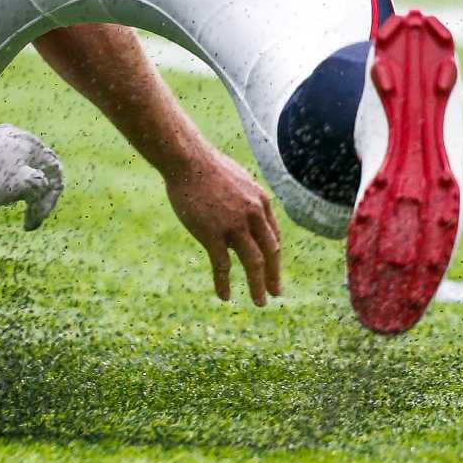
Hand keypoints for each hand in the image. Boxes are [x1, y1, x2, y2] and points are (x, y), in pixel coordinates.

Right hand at [163, 152, 281, 305]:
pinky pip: (222, 265)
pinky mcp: (212, 234)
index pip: (273, 235)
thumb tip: (247, 209)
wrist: (187, 160)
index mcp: (260, 201)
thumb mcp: (237, 179)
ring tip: (260, 302)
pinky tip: (225, 296)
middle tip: (275, 292)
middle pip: (270, 252)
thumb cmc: (207, 167)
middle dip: (273, 275)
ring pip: (253, 263)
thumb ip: (246, 198)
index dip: (273, 255)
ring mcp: (234, 225)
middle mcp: (253, 215)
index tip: (272, 268)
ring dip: (258, 286)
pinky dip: (224, 283)